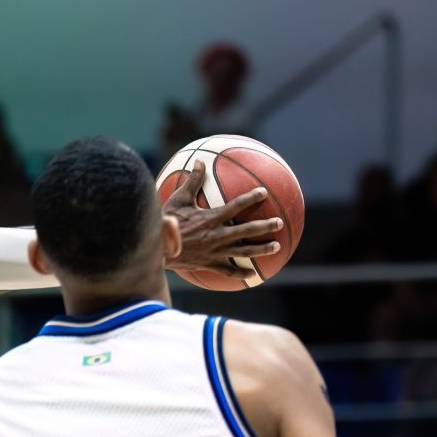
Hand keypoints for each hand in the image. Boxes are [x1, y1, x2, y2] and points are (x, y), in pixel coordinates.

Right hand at [163, 162, 282, 273]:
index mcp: (211, 218)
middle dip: (265, 226)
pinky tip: (252, 275)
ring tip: (277, 246)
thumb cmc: (166, 222)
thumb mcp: (178, 199)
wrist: (157, 249)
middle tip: (279, 223)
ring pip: (243, 251)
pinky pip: (228, 271)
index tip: (263, 193)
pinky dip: (240, 273)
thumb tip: (200, 161)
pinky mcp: (210, 264)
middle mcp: (217, 235)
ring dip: (261, 249)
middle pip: (247, 230)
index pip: (236, 206)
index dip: (251, 198)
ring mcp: (215, 252)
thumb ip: (192, 181)